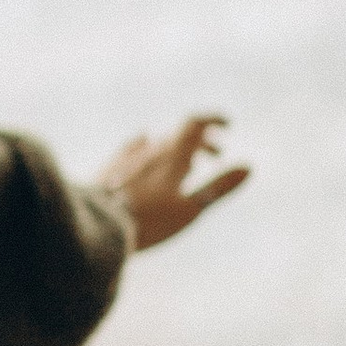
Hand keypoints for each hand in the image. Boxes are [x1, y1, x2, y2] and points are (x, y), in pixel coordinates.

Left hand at [97, 113, 249, 252]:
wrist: (96, 225)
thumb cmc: (148, 220)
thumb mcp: (190, 208)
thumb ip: (218, 187)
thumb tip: (248, 167)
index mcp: (172, 155)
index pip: (195, 124)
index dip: (213, 120)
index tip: (228, 125)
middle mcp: (150, 150)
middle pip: (180, 136)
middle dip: (202, 142)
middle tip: (217, 157)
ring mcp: (128, 158)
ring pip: (158, 145)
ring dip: (179, 150)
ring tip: (190, 166)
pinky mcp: (110, 168)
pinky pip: (133, 149)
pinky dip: (148, 147)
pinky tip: (144, 145)